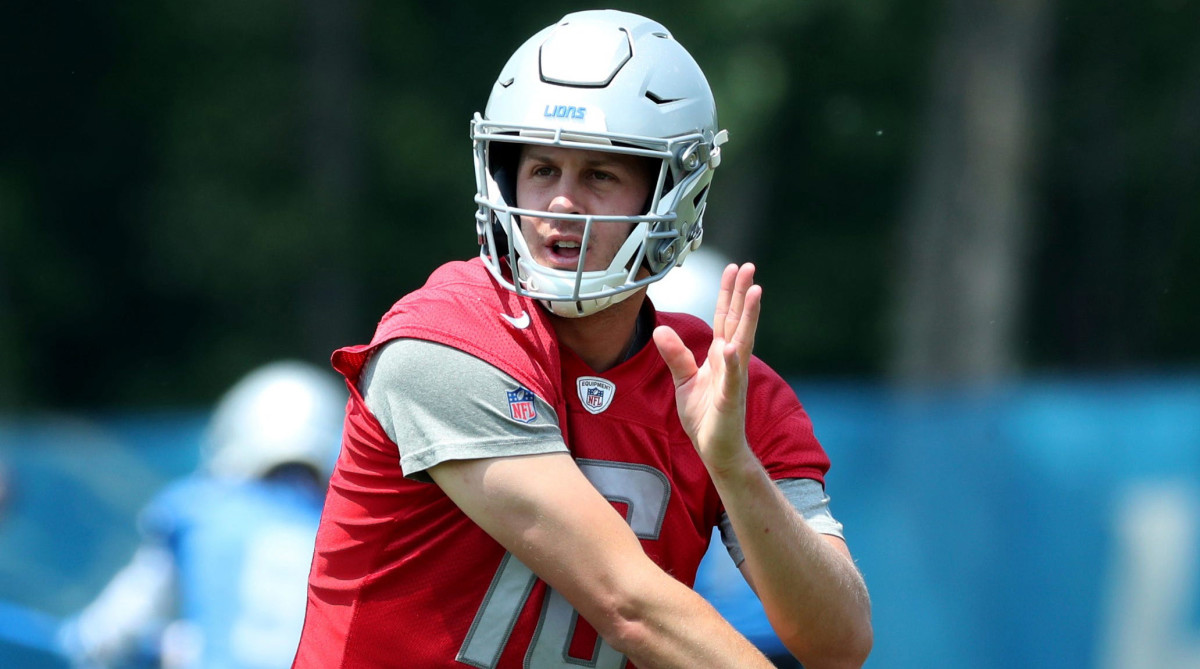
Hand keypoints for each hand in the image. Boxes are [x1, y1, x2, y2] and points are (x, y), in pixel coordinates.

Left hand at [653, 263, 761, 471]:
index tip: (734, 269)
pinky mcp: (729, 399)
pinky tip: (732, 347)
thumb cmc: (704, 415)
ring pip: (742, 342)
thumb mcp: (683, 380)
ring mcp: (733, 379)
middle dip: (743, 294)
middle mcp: (731, 363)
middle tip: (749, 267)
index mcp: (719, 356)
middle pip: (737, 322)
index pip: (725, 318)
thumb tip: (659, 330)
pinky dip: (732, 363)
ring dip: (749, 318)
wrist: (716, 449)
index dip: (728, 294)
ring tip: (755, 292)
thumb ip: (675, 355)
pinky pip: (731, 378)